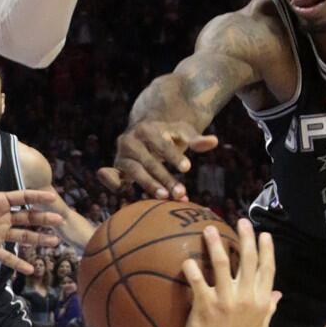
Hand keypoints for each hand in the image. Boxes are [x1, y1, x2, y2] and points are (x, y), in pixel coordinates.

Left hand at [0, 160, 63, 274]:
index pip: (22, 198)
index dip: (37, 198)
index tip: (53, 197)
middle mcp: (0, 217)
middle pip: (28, 218)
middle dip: (44, 220)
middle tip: (60, 221)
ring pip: (22, 237)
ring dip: (38, 240)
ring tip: (54, 243)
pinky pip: (6, 257)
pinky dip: (18, 263)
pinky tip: (31, 269)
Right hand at [98, 121, 216, 200]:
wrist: (144, 134)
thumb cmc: (168, 135)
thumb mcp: (182, 133)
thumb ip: (197, 140)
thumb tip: (214, 141)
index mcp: (147, 129)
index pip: (161, 144)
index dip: (174, 156)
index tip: (187, 168)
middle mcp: (130, 140)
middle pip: (149, 161)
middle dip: (165, 178)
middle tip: (180, 193)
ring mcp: (121, 154)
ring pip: (134, 171)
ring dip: (149, 185)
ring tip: (164, 197)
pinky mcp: (116, 167)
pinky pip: (111, 177)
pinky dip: (115, 185)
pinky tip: (129, 195)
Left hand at [182, 220, 280, 326]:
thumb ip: (269, 308)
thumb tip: (279, 293)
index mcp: (261, 302)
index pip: (268, 270)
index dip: (266, 250)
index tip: (263, 234)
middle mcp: (246, 298)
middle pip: (248, 261)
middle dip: (246, 238)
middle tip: (241, 221)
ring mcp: (225, 300)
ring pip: (222, 264)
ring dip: (215, 244)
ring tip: (209, 229)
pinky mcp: (204, 305)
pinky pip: (197, 280)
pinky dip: (192, 268)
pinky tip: (186, 259)